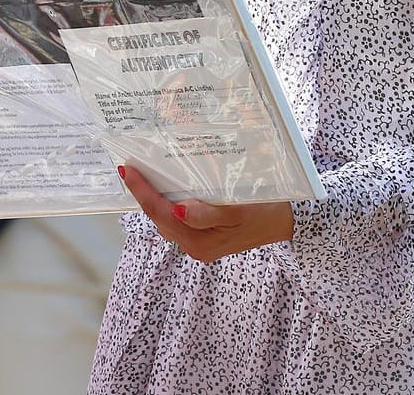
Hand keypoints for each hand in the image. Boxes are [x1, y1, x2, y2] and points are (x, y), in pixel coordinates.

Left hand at [118, 164, 292, 262]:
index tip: (127, 169)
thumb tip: (177, 212)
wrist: (286, 222)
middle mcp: (194, 246)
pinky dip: (168, 202)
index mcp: (199, 242)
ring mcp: (199, 243)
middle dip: (142, 193)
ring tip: (143, 175)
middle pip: (158, 217)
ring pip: (165, 219)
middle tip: (130, 167)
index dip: (141, 191)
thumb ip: (206, 214)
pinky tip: (166, 188)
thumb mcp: (238, 210)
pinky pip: (177, 219)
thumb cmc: (265, 212)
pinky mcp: (204, 237)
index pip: (160, 213)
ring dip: (153, 198)